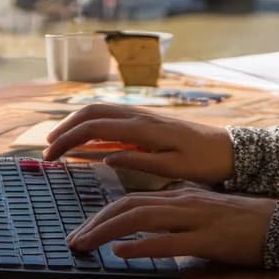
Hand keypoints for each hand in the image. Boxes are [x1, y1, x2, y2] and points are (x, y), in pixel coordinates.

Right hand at [44, 104, 235, 184]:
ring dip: (76, 123)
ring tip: (60, 143)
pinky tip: (87, 142)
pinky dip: (93, 125)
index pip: (94, 127)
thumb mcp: (173, 168)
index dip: (68, 139)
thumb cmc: (204, 162)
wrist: (230, 149)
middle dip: (65, 127)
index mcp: (143, 127)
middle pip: (92, 112)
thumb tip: (105, 158)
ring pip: (101, 111)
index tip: (51, 156)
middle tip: (48, 149)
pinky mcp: (148, 122)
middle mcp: (140, 115)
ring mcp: (143, 116)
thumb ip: (139, 160)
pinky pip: (113, 118)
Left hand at [66, 186, 277, 266]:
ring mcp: (196, 220)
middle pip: (129, 206)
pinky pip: (170, 242)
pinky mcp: (209, 240)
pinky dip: (142, 247)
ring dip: (108, 231)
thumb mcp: (201, 215)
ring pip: (142, 218)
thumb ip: (174, 219)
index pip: (131, 200)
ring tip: (87, 244)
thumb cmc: (241, 223)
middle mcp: (183, 203)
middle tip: (74, 240)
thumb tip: (144, 233)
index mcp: (180, 197)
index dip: (102, 214)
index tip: (82, 230)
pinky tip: (123, 253)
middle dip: (96, 222)